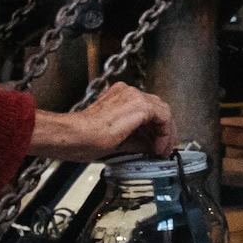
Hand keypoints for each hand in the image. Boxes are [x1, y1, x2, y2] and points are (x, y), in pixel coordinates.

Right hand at [29, 82, 176, 161]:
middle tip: (165, 148)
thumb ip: (136, 140)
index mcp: (118, 96)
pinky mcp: (140, 105)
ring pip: (162, 111)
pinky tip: (159, 147)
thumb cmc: (85, 139)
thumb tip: (150, 146)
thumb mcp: (117, 140)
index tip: (157, 145)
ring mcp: (133, 96)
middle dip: (163, 130)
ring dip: (166, 132)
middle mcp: (127, 92)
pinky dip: (165, 133)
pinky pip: (163, 116)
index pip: (146, 110)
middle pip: (157, 108)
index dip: (155, 129)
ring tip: (163, 150)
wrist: (76, 136)